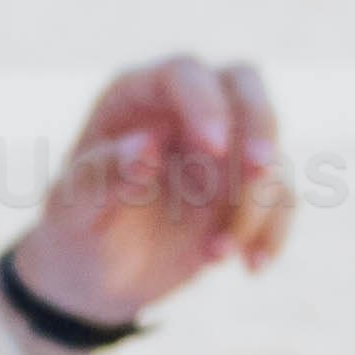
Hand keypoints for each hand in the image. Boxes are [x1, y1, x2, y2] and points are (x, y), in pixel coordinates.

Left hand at [12, 50, 295, 337]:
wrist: (96, 280)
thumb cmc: (76, 233)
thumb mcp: (75, 211)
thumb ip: (105, 177)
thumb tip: (146, 147)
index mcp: (135, 97)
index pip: (182, 74)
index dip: (204, 102)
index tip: (214, 148)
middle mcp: (183, 110)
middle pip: (243, 85)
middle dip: (259, 126)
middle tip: (257, 172)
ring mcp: (220, 147)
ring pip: (266, 149)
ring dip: (255, 203)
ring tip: (214, 256)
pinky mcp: (244, 187)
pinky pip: (279, 196)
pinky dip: (273, 230)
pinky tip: (250, 266)